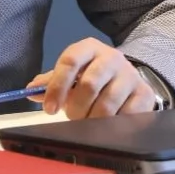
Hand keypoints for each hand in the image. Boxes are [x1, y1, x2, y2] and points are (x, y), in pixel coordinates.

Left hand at [26, 38, 156, 118]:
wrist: (127, 78)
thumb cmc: (93, 76)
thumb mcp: (72, 74)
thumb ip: (51, 82)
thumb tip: (30, 90)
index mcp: (89, 48)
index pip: (70, 61)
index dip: (57, 86)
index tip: (49, 108)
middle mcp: (112, 57)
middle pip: (89, 84)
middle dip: (76, 107)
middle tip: (71, 117)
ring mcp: (130, 75)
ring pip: (107, 103)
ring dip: (92, 119)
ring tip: (87, 123)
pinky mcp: (144, 94)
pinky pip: (127, 115)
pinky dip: (112, 125)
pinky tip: (106, 126)